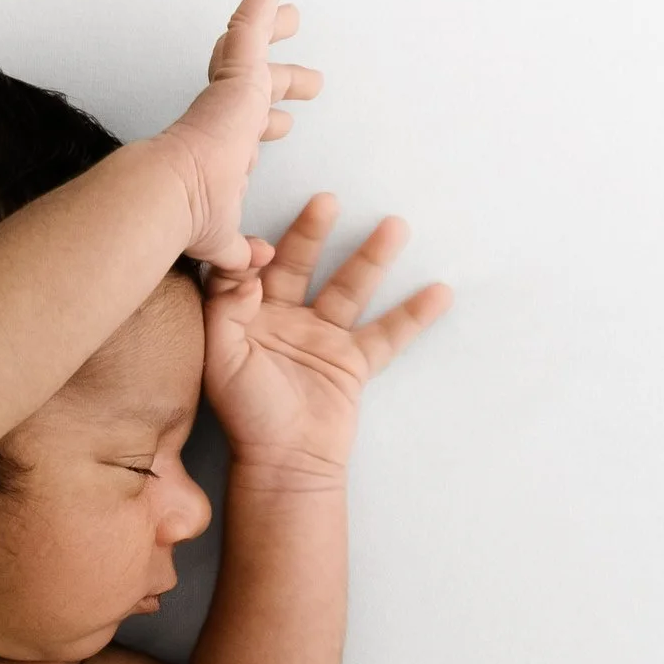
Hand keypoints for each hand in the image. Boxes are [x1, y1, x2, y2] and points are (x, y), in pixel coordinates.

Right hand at [153, 0, 322, 269]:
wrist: (172, 196)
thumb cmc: (189, 219)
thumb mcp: (223, 240)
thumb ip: (239, 251)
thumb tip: (253, 264)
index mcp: (220, 149)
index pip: (246, 128)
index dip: (266, 126)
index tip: (283, 127)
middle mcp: (223, 115)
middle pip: (254, 82)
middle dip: (280, 74)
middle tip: (305, 72)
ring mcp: (229, 90)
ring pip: (252, 42)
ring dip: (271, 21)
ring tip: (292, 6)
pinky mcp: (236, 71)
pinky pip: (253, 20)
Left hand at [202, 195, 452, 482]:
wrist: (284, 464)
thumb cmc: (247, 414)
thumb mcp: (223, 358)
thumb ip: (226, 310)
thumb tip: (243, 267)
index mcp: (250, 317)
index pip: (253, 270)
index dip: (257, 253)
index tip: (264, 246)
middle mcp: (287, 319)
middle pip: (302, 264)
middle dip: (314, 231)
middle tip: (327, 200)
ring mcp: (324, 338)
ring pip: (351, 287)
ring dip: (372, 257)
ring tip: (395, 225)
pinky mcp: (355, 361)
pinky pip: (389, 333)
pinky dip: (415, 314)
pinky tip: (440, 290)